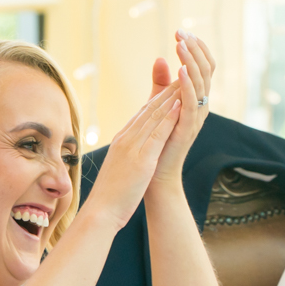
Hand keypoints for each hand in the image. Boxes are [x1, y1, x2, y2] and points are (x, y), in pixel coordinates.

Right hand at [82, 85, 184, 229]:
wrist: (101, 211)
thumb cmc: (110, 195)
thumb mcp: (120, 168)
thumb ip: (127, 155)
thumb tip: (134, 150)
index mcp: (121, 141)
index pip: (141, 114)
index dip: (157, 99)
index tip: (169, 87)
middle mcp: (126, 139)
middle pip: (148, 109)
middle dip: (165, 91)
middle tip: (180, 74)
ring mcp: (132, 147)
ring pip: (154, 116)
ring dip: (170, 97)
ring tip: (184, 81)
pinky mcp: (141, 159)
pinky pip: (157, 133)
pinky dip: (169, 118)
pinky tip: (179, 106)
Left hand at [148, 32, 216, 188]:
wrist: (155, 174)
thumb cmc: (157, 140)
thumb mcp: (158, 104)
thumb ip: (161, 82)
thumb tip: (161, 57)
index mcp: (196, 98)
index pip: (204, 66)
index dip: (196, 48)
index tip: (182, 31)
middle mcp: (201, 105)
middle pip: (206, 69)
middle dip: (195, 48)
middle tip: (181, 32)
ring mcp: (196, 116)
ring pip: (201, 82)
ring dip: (191, 60)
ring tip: (181, 44)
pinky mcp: (188, 127)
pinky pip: (191, 102)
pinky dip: (188, 84)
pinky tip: (181, 70)